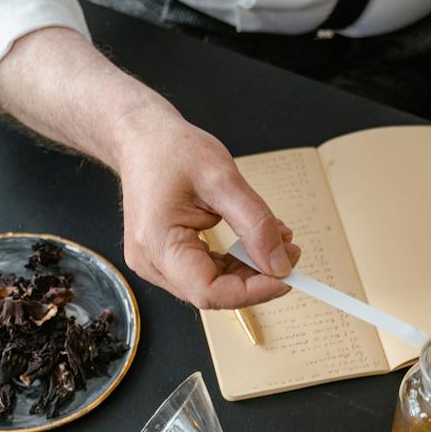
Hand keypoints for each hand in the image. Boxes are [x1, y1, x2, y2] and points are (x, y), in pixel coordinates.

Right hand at [112, 107, 298, 308]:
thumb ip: (255, 223)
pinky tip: (254, 243)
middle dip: (256, 278)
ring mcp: (156, 262)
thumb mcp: (223, 179)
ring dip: (248, 270)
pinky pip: (206, 272)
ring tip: (276, 241)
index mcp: (158, 244)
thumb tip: (279, 263)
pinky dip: (234, 261)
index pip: (209, 291)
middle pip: (212, 292)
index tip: (286, 276)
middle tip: (289, 253)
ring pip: (212, 285)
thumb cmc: (171, 151)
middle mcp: (151, 261)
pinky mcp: (165, 257)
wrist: (142, 139)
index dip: (252, 291)